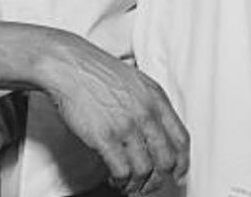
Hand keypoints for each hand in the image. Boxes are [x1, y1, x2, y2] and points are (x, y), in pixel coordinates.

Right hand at [41, 33, 188, 194]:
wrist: (68, 66)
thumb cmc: (96, 72)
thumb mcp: (134, 81)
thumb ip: (149, 105)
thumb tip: (158, 135)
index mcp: (155, 96)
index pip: (181, 139)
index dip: (182, 163)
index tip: (177, 174)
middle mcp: (146, 111)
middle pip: (166, 160)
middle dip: (158, 178)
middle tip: (147, 183)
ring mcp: (126, 125)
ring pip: (145, 170)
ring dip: (137, 184)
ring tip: (127, 182)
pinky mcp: (106, 137)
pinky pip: (123, 172)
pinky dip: (121, 181)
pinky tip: (114, 177)